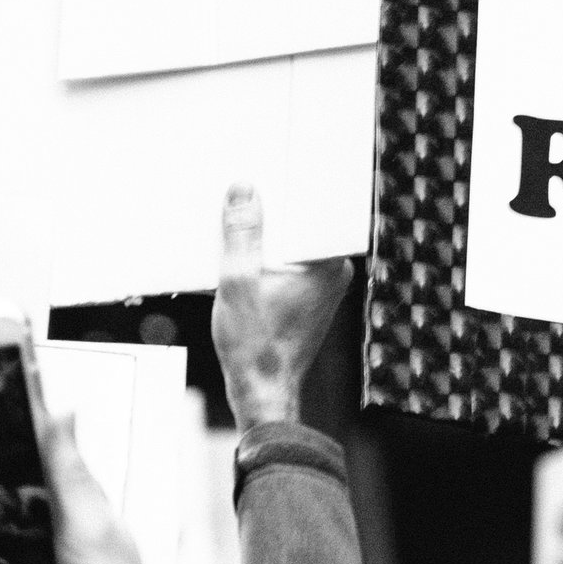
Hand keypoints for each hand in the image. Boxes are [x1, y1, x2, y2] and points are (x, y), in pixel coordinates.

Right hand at [212, 182, 349, 432]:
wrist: (260, 395)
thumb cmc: (255, 349)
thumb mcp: (238, 284)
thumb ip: (241, 235)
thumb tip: (244, 190)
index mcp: (327, 265)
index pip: (312, 209)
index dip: (287, 187)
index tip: (267, 168)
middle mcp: (332, 273)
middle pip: (298, 226)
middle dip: (268, 210)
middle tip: (240, 189)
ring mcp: (320, 286)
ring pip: (288, 246)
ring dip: (260, 237)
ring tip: (230, 218)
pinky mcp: (304, 298)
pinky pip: (283, 264)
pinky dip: (260, 258)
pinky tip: (233, 254)